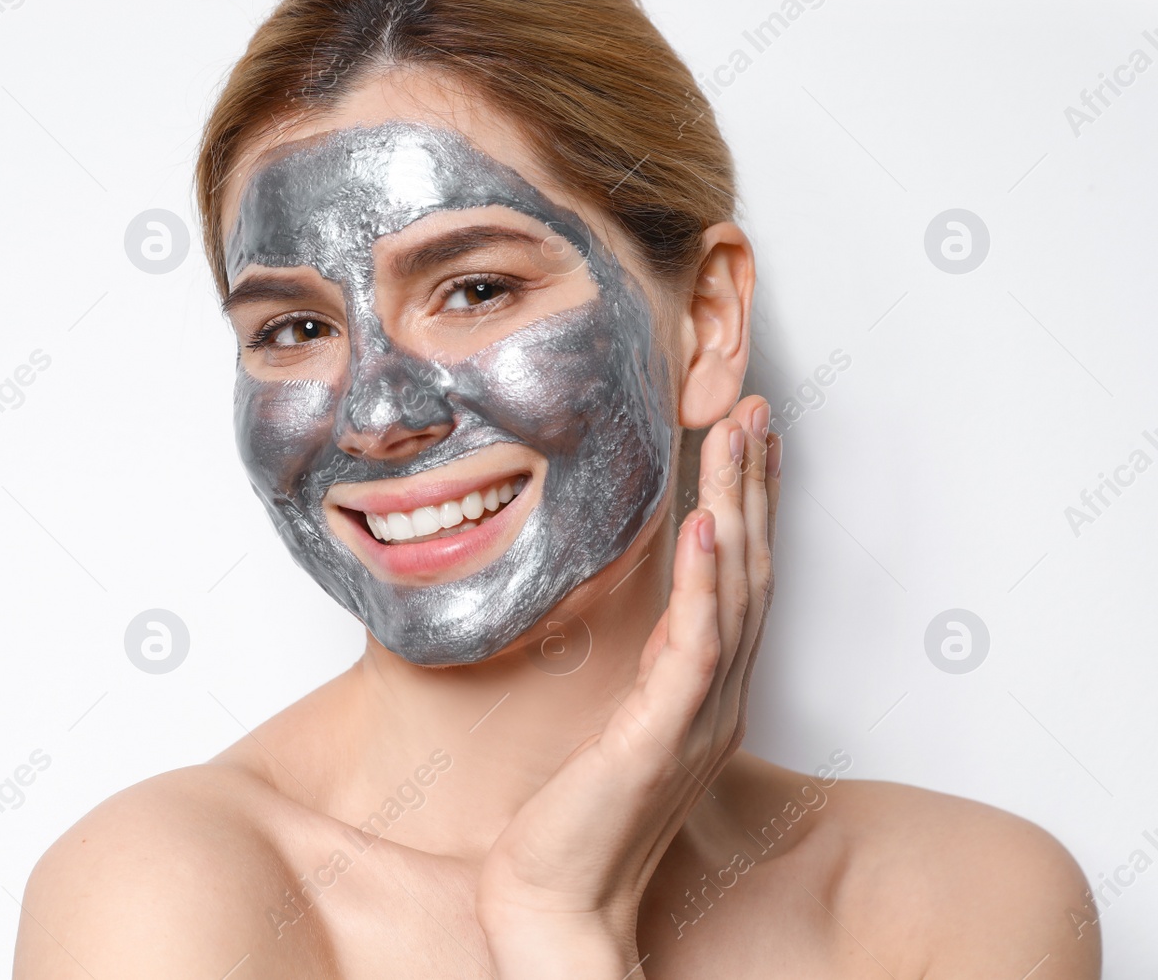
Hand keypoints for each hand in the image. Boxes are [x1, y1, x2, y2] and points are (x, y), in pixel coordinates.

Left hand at [475, 395, 781, 978]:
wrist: (557, 903)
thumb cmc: (576, 822)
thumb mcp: (619, 728)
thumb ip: (644, 676)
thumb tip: (642, 625)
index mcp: (704, 693)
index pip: (736, 580)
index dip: (746, 504)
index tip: (744, 438)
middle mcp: (715, 699)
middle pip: (750, 570)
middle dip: (753, 484)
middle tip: (755, 408)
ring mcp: (696, 717)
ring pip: (733, 593)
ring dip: (737, 507)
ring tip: (735, 436)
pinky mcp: (661, 737)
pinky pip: (695, 647)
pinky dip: (701, 582)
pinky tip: (702, 527)